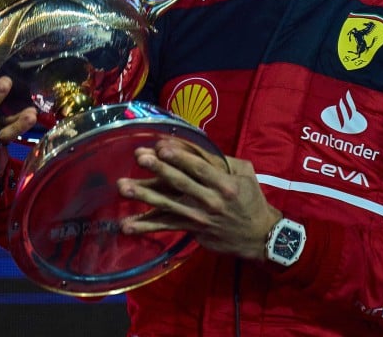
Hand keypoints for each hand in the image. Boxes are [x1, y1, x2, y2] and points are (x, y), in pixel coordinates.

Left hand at [117, 138, 281, 259]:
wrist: (258, 236)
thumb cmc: (251, 199)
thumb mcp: (244, 173)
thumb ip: (221, 160)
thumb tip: (193, 146)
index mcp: (225, 184)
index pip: (199, 167)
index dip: (180, 156)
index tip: (161, 146)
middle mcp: (210, 201)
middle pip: (181, 183)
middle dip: (159, 170)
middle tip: (140, 158)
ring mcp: (199, 218)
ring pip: (168, 205)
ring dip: (144, 196)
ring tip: (124, 188)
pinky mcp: (191, 230)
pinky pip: (166, 226)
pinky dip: (146, 226)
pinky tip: (127, 225)